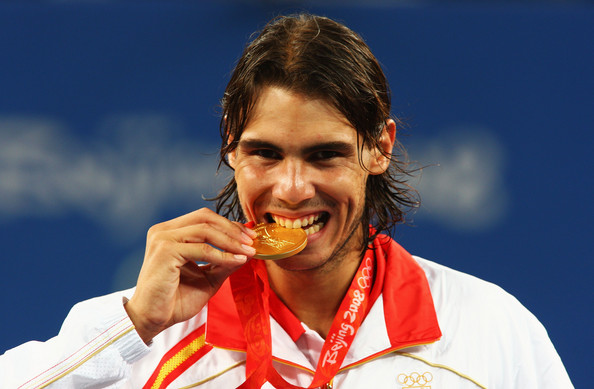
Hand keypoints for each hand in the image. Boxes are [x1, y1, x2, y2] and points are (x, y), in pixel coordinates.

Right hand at [124, 208, 255, 342]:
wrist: (152, 320)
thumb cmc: (175, 300)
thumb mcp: (208, 278)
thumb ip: (224, 262)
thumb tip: (247, 252)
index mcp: (171, 232)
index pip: (204, 218)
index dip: (229, 225)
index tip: (250, 237)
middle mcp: (164, 231)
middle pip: (205, 217)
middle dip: (232, 228)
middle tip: (252, 241)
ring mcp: (163, 239)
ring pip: (205, 230)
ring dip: (230, 240)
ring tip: (247, 252)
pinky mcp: (165, 251)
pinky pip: (202, 249)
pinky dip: (222, 255)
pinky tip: (236, 261)